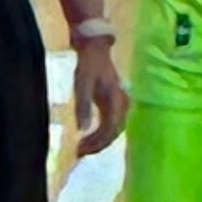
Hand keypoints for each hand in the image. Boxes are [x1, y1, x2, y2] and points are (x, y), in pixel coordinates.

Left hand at [69, 25, 126, 154]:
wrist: (96, 48)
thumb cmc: (88, 65)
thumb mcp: (82, 85)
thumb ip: (83, 107)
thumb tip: (82, 130)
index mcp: (116, 101)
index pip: (109, 130)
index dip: (96, 143)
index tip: (81, 150)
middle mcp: (122, 104)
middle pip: (113, 133)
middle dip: (97, 145)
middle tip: (79, 152)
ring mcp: (120, 104)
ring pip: (113, 130)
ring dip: (99, 141)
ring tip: (82, 148)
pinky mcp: (115, 103)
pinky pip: (111, 123)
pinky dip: (101, 133)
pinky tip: (89, 137)